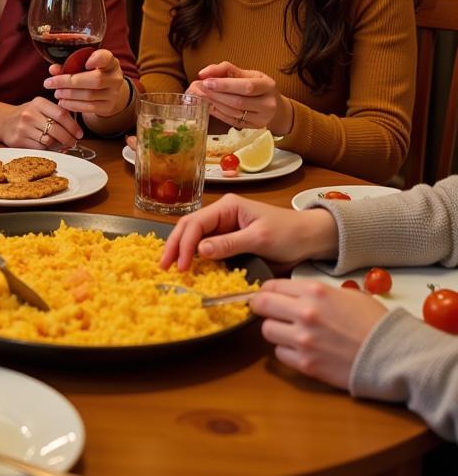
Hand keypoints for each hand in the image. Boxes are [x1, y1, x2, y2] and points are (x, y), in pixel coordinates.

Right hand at [0, 96, 80, 149]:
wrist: (4, 121)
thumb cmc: (28, 115)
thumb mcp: (40, 107)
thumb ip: (57, 112)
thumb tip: (76, 127)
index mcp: (38, 103)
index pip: (61, 114)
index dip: (73, 126)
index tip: (79, 134)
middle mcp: (30, 114)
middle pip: (56, 130)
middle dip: (69, 139)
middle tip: (73, 142)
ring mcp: (23, 128)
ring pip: (49, 141)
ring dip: (59, 145)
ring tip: (62, 145)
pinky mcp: (19, 140)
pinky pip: (39, 148)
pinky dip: (48, 150)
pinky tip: (50, 147)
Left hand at [44, 50, 132, 119]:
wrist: (107, 92)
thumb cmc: (90, 74)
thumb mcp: (83, 66)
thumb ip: (69, 65)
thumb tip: (53, 69)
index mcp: (109, 62)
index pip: (106, 57)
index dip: (97, 59)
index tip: (86, 63)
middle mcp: (115, 77)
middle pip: (95, 79)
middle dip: (69, 81)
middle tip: (50, 83)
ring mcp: (113, 93)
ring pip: (89, 95)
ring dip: (68, 94)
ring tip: (56, 93)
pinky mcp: (108, 107)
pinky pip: (89, 107)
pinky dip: (73, 105)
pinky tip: (62, 102)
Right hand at [160, 193, 339, 271]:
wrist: (311, 239)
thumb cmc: (289, 233)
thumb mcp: (260, 238)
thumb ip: (230, 243)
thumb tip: (200, 250)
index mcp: (227, 207)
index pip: (196, 223)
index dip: (185, 244)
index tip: (181, 266)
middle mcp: (221, 215)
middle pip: (189, 228)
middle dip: (175, 246)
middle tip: (164, 267)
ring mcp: (224, 228)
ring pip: (195, 238)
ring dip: (182, 251)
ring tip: (170, 268)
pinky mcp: (230, 242)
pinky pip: (207, 249)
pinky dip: (195, 258)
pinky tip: (187, 267)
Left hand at [188, 61, 292, 133]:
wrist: (275, 107)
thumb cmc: (257, 86)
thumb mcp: (247, 74)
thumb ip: (225, 69)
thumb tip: (203, 73)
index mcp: (268, 85)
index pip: (246, 86)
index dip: (225, 85)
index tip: (207, 82)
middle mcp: (268, 104)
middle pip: (238, 101)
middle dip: (216, 95)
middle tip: (199, 88)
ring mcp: (261, 118)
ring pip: (233, 112)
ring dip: (214, 103)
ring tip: (201, 95)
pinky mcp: (253, 128)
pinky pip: (231, 121)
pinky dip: (217, 113)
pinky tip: (208, 106)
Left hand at [252, 279, 386, 388]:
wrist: (395, 356)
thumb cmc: (375, 322)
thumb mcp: (347, 294)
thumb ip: (317, 292)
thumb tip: (294, 294)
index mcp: (314, 291)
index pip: (271, 285)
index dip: (266, 291)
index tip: (267, 296)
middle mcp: (304, 312)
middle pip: (260, 305)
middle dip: (261, 307)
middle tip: (268, 312)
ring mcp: (303, 339)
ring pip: (267, 330)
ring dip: (275, 330)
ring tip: (289, 332)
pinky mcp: (307, 364)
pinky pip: (280, 354)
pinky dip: (286, 351)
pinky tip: (301, 349)